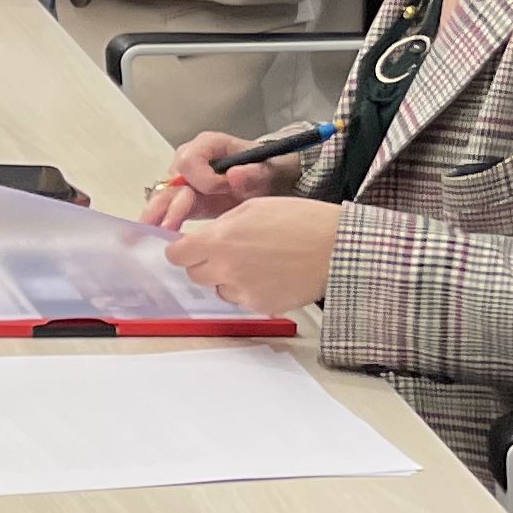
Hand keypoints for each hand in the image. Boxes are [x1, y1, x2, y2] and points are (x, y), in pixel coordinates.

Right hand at [142, 133, 284, 229]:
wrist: (270, 185)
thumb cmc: (267, 173)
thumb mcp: (269, 172)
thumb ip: (255, 174)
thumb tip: (233, 174)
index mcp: (208, 145)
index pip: (189, 161)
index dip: (203, 179)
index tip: (224, 191)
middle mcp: (190, 160)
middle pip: (170, 180)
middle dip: (169, 204)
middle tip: (167, 227)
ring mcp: (184, 181)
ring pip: (163, 196)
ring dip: (157, 215)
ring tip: (150, 233)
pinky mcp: (183, 200)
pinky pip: (166, 209)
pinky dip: (159, 221)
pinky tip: (149, 236)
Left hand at [166, 196, 342, 315]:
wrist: (336, 247)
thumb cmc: (301, 221)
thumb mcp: (253, 207)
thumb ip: (222, 225)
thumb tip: (205, 238)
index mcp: (219, 241)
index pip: (176, 256)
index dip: (182, 251)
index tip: (190, 248)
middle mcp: (226, 269)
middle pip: (195, 274)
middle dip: (205, 263)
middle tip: (229, 252)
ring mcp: (243, 291)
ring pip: (219, 289)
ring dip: (228, 278)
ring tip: (257, 262)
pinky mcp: (260, 305)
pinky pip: (242, 300)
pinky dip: (250, 290)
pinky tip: (271, 274)